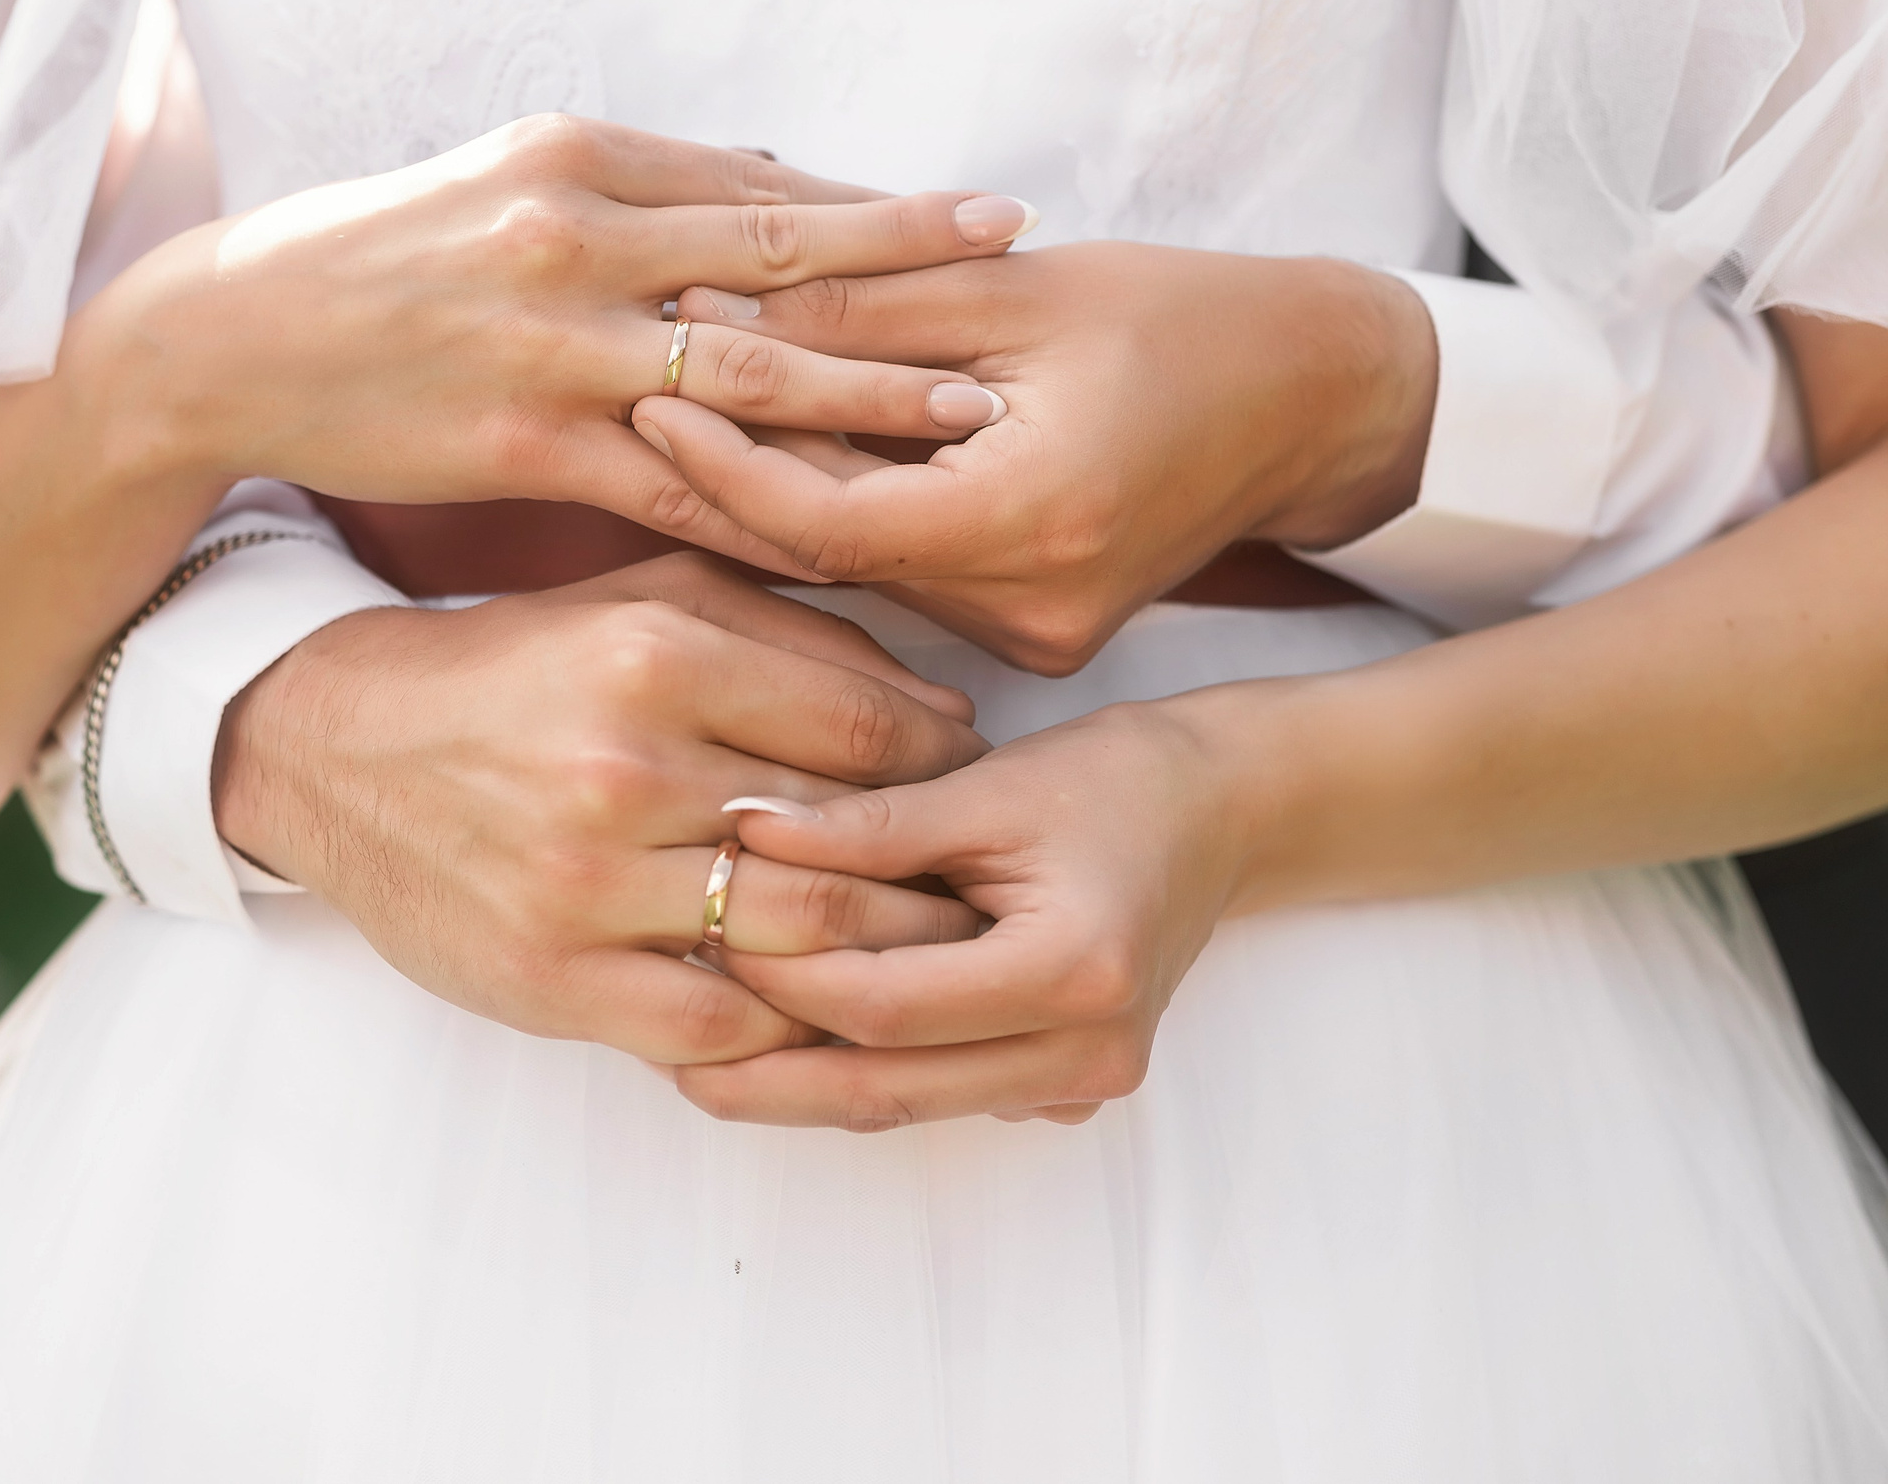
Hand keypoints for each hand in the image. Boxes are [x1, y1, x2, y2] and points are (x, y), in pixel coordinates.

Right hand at [81, 116, 1024, 574]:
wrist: (232, 338)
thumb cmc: (376, 258)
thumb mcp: (505, 181)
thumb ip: (637, 189)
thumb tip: (765, 181)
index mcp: (582, 158)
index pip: (762, 186)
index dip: (880, 211)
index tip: (984, 223)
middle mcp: (581, 236)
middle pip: (780, 263)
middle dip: (910, 286)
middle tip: (1025, 301)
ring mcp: (554, 343)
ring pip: (745, 376)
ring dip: (868, 400)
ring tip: (974, 419)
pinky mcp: (526, 444)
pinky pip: (677, 485)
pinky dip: (764, 506)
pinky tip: (842, 533)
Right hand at [212, 554, 987, 1063]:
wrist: (332, 747)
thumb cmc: (510, 665)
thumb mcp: (636, 597)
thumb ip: (790, 629)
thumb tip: (942, 704)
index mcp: (652, 654)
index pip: (867, 731)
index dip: (947, 766)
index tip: (975, 784)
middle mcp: (622, 769)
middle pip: (849, 847)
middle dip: (935, 872)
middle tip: (980, 883)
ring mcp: (584, 886)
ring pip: (797, 944)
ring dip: (880, 957)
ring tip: (925, 951)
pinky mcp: (550, 980)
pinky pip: (715, 1031)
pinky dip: (784, 1028)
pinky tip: (816, 1008)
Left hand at [629, 242, 1434, 667]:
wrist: (1315, 397)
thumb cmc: (1181, 318)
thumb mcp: (1015, 289)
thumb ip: (859, 304)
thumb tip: (706, 299)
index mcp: (1031, 521)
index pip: (826, 518)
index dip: (724, 457)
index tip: (647, 386)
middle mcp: (1029, 606)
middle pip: (830, 551)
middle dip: (732, 467)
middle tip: (636, 390)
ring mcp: (1034, 636)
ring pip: (860, 571)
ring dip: (781, 489)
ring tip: (692, 403)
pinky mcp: (1035, 633)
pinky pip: (906, 577)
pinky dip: (847, 511)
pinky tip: (788, 448)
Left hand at [674, 700, 1244, 1129]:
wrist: (1225, 812)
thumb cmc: (1116, 781)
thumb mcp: (986, 785)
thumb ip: (865, 823)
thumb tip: (741, 826)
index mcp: (1073, 970)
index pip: (883, 1004)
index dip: (781, 977)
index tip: (699, 936)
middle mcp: (1085, 1050)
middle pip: (885, 1087)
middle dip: (766, 1073)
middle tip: (661, 1051)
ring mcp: (1082, 1084)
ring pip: (906, 1106)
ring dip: (802, 1085)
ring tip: (697, 1056)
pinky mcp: (1066, 1088)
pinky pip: (941, 1095)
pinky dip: (863, 1072)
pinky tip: (786, 1044)